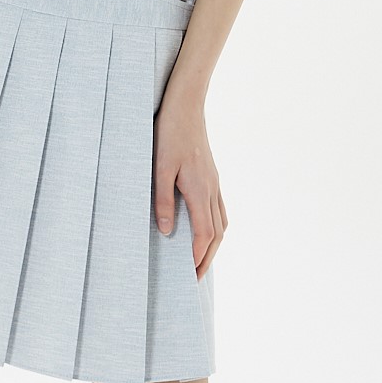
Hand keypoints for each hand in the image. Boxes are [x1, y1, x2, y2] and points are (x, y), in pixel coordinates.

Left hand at [153, 92, 227, 279]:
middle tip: (195, 277)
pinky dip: (215, 226)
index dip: (199, 257)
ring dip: (214, 244)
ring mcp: (214, 181)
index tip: (190, 275)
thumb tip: (168, 231)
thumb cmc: (169, 133)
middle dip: (208, 257)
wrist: (186, 105)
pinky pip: (220, 208)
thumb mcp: (159, 167)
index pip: (205, 234)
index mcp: (199, 189)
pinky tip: (206, 228)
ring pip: (221, 221)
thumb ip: (163, 200)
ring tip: (201, 259)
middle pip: (217, 233)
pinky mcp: (212, 175)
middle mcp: (211, 188)